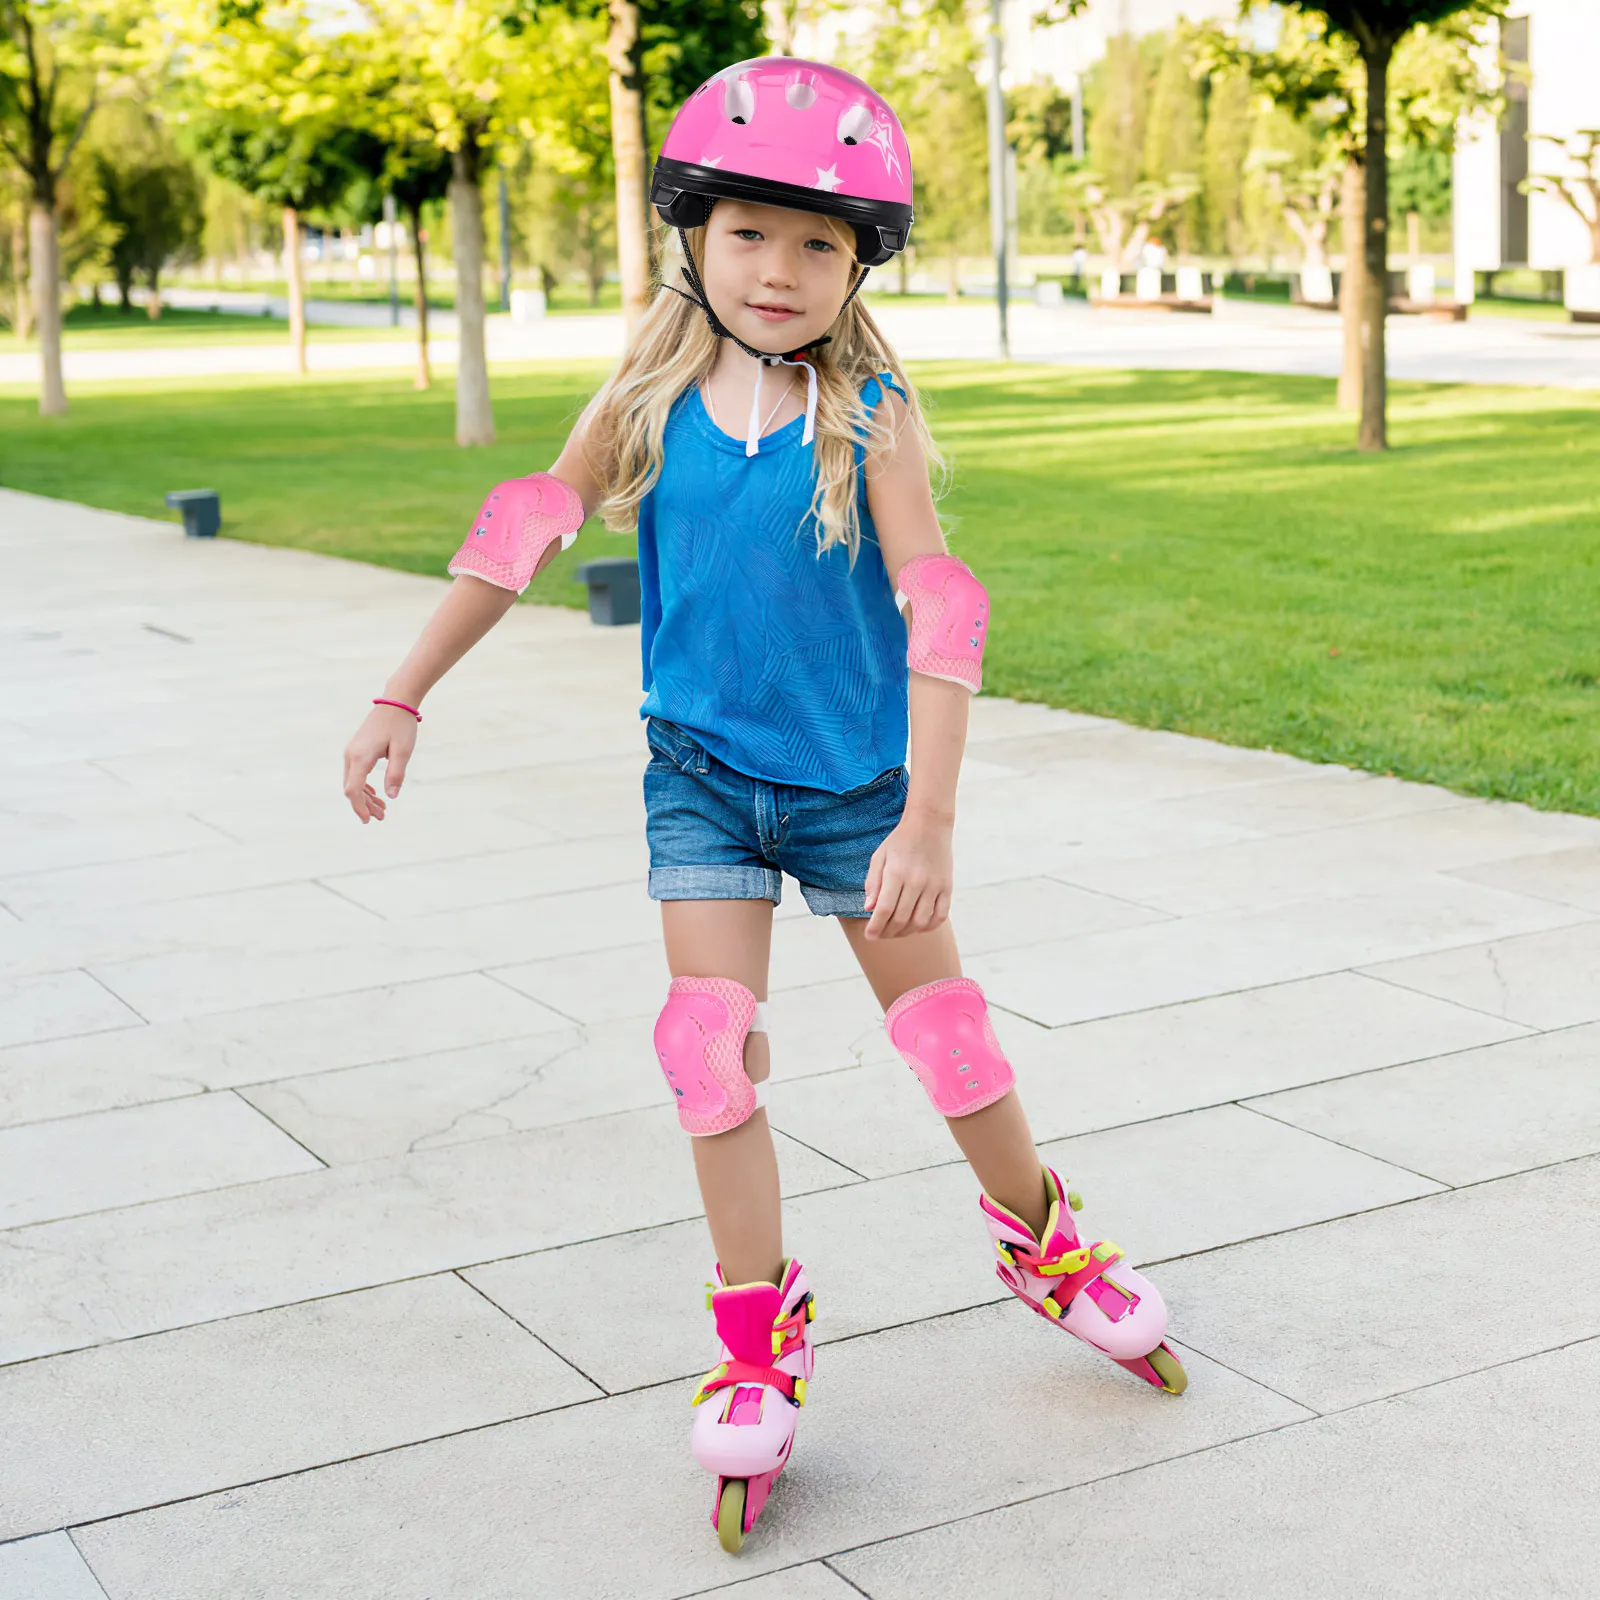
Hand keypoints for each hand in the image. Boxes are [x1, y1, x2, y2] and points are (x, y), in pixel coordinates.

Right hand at [342, 705, 418, 822]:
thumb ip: (395, 775)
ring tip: (382, 809)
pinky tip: (375, 794)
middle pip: (352, 788)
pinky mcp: (356, 750)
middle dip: (364, 805)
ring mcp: (352, 752)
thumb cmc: (400, 726)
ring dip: (365, 797)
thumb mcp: (402, 752)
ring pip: (353, 781)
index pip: (353, 789)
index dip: (360, 807)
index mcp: (360, 757)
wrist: (395, 703)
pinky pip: (355, 773)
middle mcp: (351, 755)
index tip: (369, 820)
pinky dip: (364, 786)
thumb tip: (391, 797)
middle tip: (382, 817)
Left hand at [862, 809, 952, 938]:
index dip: (875, 927)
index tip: (868, 936)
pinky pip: (940, 916)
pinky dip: (928, 927)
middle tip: (879, 935)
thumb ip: (873, 883)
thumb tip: (869, 909)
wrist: (930, 824)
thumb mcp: (880, 856)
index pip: (884, 909)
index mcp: (896, 873)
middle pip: (901, 919)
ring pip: (920, 922)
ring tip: (896, 932)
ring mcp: (934, 885)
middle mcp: (917, 881)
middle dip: (887, 933)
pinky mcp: (947, 887)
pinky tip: (918, 926)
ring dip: (906, 932)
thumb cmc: (900, 841)